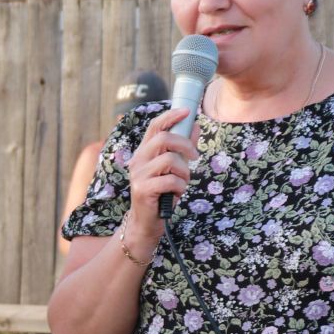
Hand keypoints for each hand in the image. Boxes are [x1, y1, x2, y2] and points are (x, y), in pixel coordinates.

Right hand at [127, 106, 200, 233]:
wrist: (147, 222)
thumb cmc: (161, 193)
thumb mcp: (174, 168)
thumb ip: (183, 148)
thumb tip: (196, 126)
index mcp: (144, 152)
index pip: (155, 126)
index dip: (171, 116)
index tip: (187, 111)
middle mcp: (138, 160)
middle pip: (163, 139)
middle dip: (185, 145)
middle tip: (195, 156)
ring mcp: (139, 174)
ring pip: (169, 160)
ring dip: (184, 172)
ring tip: (182, 182)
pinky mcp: (143, 189)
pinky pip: (171, 180)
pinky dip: (180, 187)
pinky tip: (176, 193)